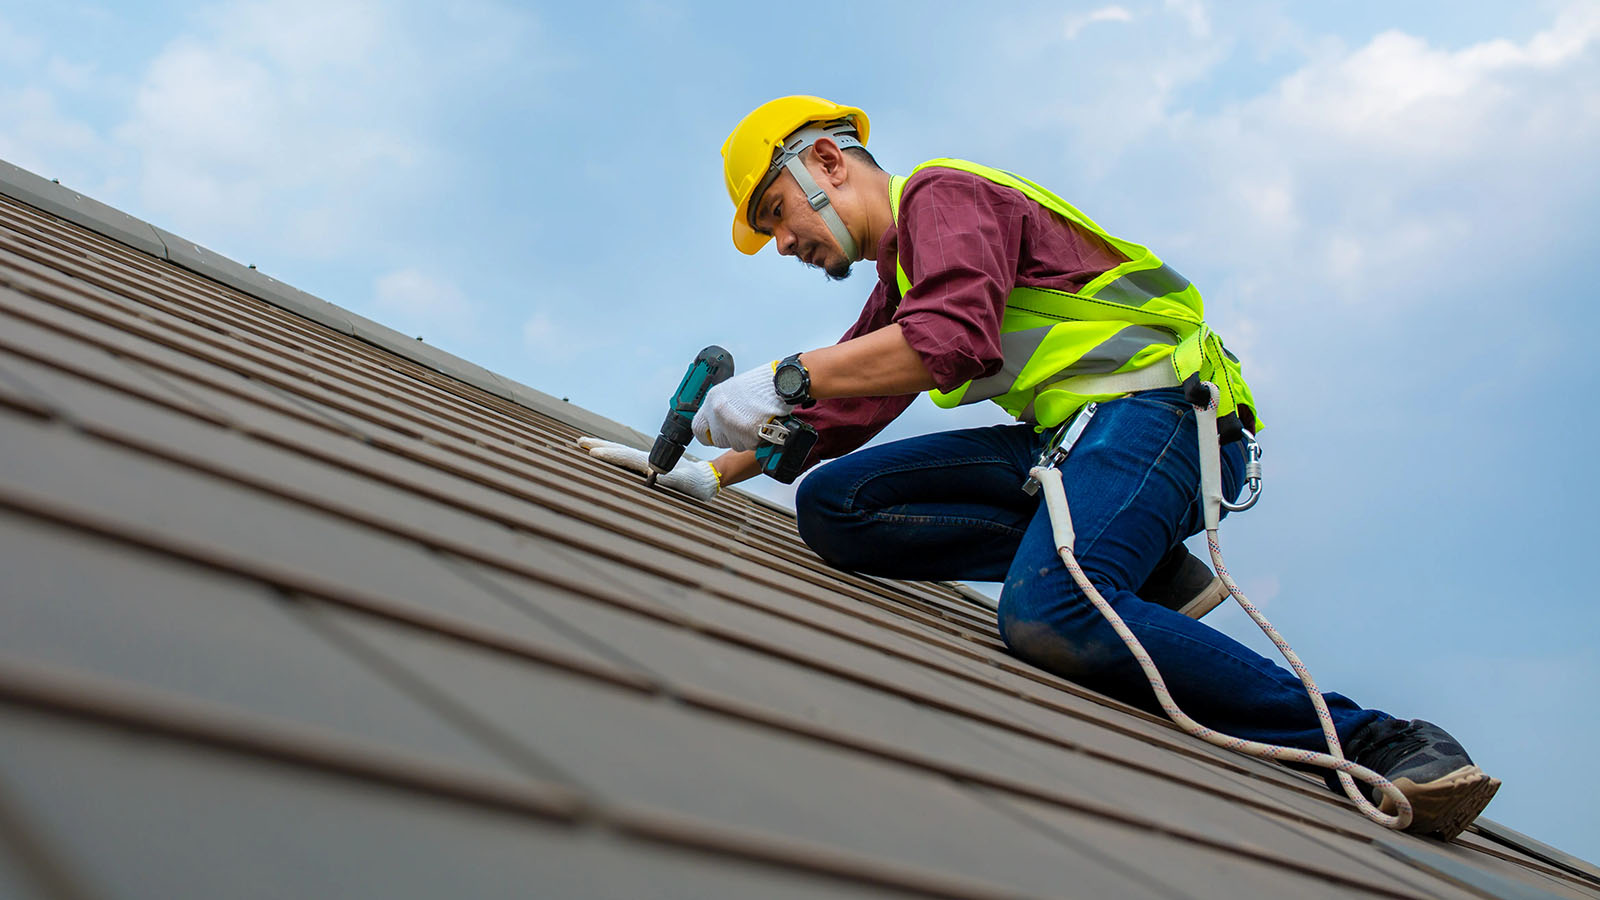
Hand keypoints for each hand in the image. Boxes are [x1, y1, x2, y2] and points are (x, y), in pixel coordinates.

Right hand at [575, 437, 720, 501]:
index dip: (609, 455)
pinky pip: (626, 458)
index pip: (625, 457)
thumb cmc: (695, 485)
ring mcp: (647, 461)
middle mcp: (646, 459)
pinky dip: (613, 454)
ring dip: (604, 447)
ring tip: (587, 445)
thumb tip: (652, 476)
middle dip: (599, 445)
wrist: (706, 479)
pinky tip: (607, 455)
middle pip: (619, 449)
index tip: (592, 452)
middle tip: (579, 441)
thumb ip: (669, 479)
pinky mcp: (648, 465)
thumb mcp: (684, 483)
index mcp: (651, 463)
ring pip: (621, 452)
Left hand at [691, 362, 794, 450]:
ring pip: (735, 444)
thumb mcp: (733, 389)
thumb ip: (721, 406)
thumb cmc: (762, 384)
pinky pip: (749, 445)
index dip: (708, 434)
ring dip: (744, 438)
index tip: (714, 435)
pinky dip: (757, 439)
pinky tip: (763, 425)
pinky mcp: (748, 436)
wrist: (781, 384)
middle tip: (742, 426)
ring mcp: (732, 426)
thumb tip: (718, 420)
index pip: (698, 428)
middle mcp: (718, 413)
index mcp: (713, 400)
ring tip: (755, 421)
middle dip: (730, 437)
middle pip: (718, 440)